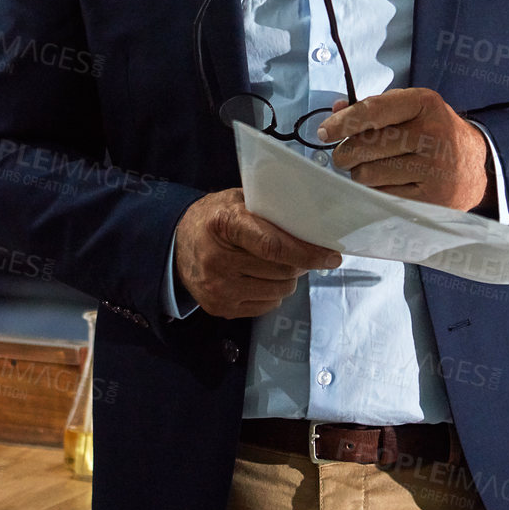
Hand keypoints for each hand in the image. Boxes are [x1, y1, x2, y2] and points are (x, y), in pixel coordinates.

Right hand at [173, 187, 341, 317]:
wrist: (177, 244)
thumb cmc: (214, 218)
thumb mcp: (237, 201)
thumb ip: (269, 210)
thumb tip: (312, 224)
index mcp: (225, 224)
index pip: (273, 246)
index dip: (307, 253)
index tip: (331, 256)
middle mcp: (218, 260)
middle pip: (282, 271)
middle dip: (300, 263)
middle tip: (300, 252)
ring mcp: (218, 288)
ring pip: (279, 291)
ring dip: (287, 279)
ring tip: (278, 264)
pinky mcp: (220, 308)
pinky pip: (267, 306)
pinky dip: (273, 293)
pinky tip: (261, 277)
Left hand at [318, 89, 489, 211]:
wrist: (475, 167)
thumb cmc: (433, 133)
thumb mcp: (411, 110)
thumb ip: (373, 108)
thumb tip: (335, 110)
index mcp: (425, 103)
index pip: (372, 111)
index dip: (342, 122)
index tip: (324, 132)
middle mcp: (432, 133)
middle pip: (365, 146)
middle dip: (346, 153)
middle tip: (345, 156)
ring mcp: (434, 168)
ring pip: (368, 174)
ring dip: (360, 174)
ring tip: (371, 169)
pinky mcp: (432, 198)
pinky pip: (382, 196)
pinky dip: (375, 191)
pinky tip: (386, 184)